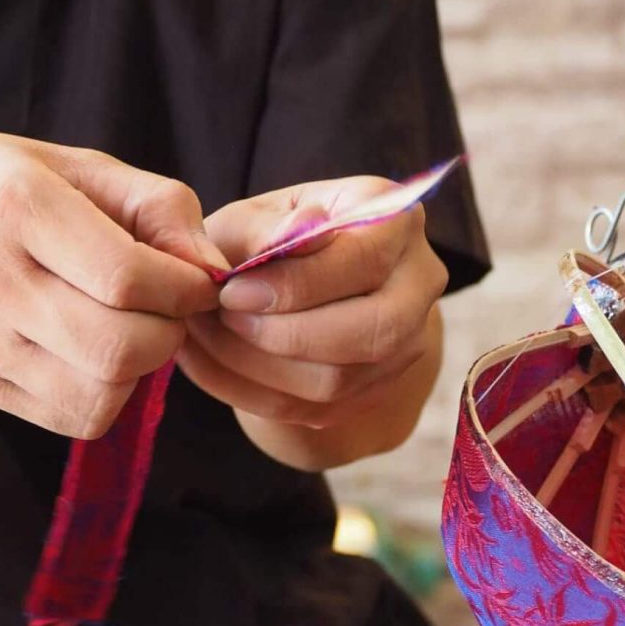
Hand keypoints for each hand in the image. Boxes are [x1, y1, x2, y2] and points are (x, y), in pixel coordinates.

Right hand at [0, 133, 227, 437]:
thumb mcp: (71, 166)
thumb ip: (157, 206)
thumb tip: (213, 270)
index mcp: (16, 206)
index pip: (128, 277)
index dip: (185, 288)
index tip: (195, 281)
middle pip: (120, 345)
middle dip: (170, 331)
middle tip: (167, 308)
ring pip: (105, 391)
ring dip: (143, 366)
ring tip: (130, 327)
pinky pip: (81, 416)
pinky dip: (111, 392)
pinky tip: (98, 354)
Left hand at [177, 176, 447, 461]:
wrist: (296, 281)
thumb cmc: (269, 237)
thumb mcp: (257, 216)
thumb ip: (268, 227)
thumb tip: (296, 232)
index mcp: (398, 220)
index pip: (364, 261)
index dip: (296, 285)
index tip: (232, 292)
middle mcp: (418, 284)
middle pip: (371, 332)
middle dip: (284, 335)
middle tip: (223, 319)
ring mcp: (406, 343)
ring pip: (338, 380)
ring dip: (258, 367)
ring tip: (206, 338)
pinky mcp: (375, 388)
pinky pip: (313, 410)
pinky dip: (250, 393)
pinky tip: (210, 364)